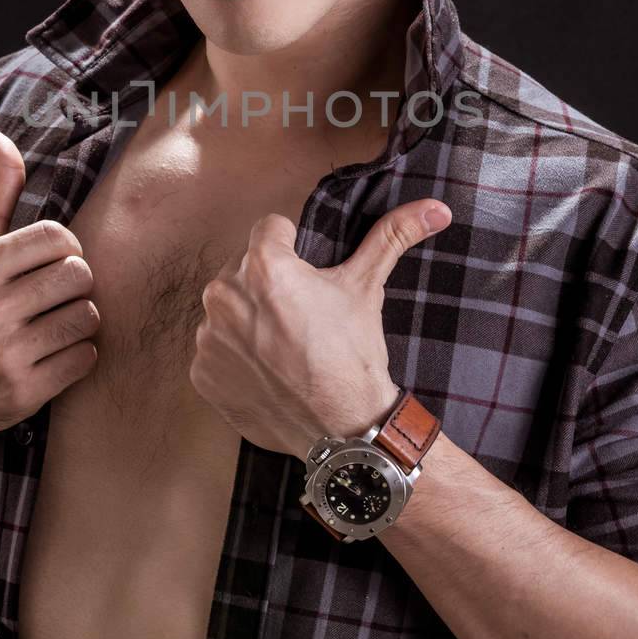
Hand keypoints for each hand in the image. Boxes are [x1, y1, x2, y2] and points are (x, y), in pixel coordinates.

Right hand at [0, 124, 100, 433]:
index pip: (59, 237)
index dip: (63, 247)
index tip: (46, 261)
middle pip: (79, 277)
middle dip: (72, 283)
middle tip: (49, 294)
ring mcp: (3, 358)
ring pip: (88, 317)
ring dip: (77, 319)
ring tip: (49, 322)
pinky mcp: (21, 396)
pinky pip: (85, 359)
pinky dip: (76, 355)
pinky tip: (49, 353)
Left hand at [189, 198, 451, 459]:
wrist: (343, 431)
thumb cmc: (353, 354)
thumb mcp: (367, 287)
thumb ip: (392, 236)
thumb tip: (437, 207)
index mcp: (262, 266)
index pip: (269, 230)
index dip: (293, 248)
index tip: (309, 278)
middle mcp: (224, 296)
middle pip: (244, 269)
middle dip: (268, 284)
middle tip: (302, 316)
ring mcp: (208, 338)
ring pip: (228, 308)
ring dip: (248, 319)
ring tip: (285, 346)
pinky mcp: (200, 373)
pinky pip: (216, 349)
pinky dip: (236, 357)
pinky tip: (267, 371)